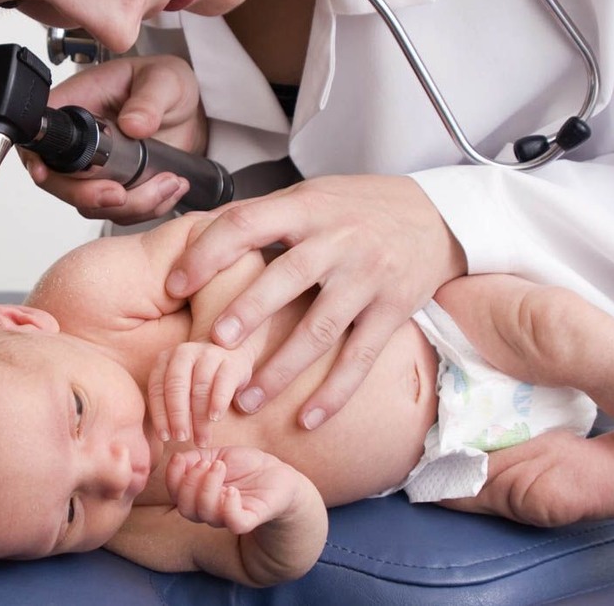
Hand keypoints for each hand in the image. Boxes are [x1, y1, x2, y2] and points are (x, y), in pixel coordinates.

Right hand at [23, 54, 207, 224]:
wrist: (191, 111)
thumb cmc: (167, 83)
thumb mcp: (163, 80)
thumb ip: (149, 101)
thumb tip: (132, 124)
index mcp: (78, 104)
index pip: (43, 134)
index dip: (36, 159)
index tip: (46, 174)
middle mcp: (81, 141)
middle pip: (59, 181)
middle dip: (88, 196)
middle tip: (121, 194)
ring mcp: (96, 169)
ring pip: (91, 204)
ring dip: (131, 205)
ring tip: (168, 182)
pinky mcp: (117, 186)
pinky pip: (120, 212)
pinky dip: (147, 209)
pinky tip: (170, 188)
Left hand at [148, 341, 253, 447]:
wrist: (230, 355)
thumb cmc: (198, 379)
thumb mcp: (180, 384)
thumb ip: (168, 400)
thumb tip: (162, 435)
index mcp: (166, 359)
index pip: (157, 388)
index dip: (159, 415)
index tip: (164, 437)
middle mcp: (184, 353)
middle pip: (176, 386)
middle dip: (177, 416)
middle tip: (181, 438)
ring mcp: (208, 355)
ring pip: (199, 388)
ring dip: (198, 417)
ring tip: (200, 439)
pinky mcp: (230, 362)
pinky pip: (222, 383)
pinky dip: (217, 402)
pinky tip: (214, 418)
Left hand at [165, 175, 465, 428]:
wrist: (437, 216)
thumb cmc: (359, 208)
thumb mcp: (311, 195)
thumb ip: (261, 215)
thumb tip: (194, 233)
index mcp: (306, 208)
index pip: (248, 224)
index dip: (208, 254)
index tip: (176, 285)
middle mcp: (338, 241)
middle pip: (286, 277)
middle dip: (248, 312)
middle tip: (214, 344)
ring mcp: (368, 277)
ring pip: (322, 327)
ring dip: (282, 367)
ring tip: (247, 398)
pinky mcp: (394, 310)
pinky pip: (361, 357)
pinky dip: (334, 393)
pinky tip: (307, 419)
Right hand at [165, 447, 304, 534]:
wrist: (278, 474)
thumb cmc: (246, 466)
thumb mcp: (217, 455)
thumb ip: (195, 457)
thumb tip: (177, 460)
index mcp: (199, 495)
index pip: (175, 494)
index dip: (172, 478)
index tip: (179, 458)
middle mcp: (210, 510)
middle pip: (186, 508)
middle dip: (190, 483)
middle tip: (206, 463)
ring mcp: (229, 516)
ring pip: (207, 514)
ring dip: (208, 487)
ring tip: (220, 466)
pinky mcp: (251, 519)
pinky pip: (234, 522)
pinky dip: (229, 507)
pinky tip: (232, 490)